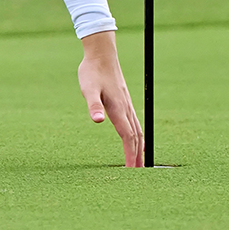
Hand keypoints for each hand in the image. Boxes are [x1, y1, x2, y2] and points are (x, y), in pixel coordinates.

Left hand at [78, 31, 143, 167]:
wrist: (101, 54)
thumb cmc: (92, 72)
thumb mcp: (88, 88)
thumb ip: (93, 105)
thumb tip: (98, 120)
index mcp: (118, 109)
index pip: (127, 137)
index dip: (129, 154)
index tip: (131, 170)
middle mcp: (126, 109)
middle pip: (136, 137)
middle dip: (137, 156)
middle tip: (138, 175)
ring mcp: (127, 105)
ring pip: (138, 131)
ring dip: (139, 148)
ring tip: (140, 163)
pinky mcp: (125, 101)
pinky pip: (135, 123)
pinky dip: (138, 137)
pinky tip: (135, 140)